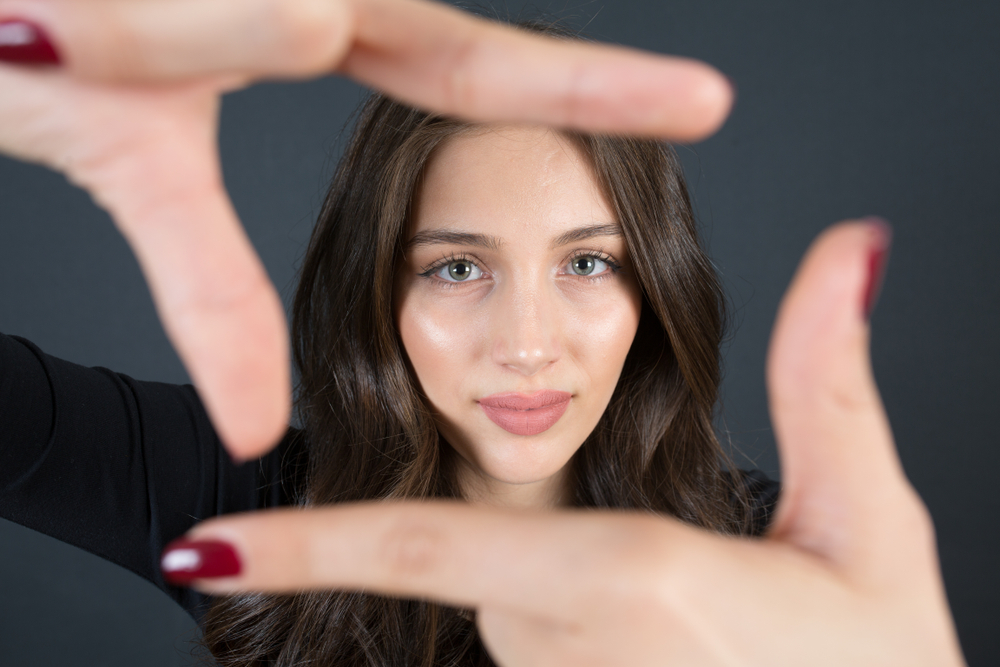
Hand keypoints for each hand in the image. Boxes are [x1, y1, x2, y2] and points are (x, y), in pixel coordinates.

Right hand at [0, 0, 732, 458]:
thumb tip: (260, 429)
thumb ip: (214, 286)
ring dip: (215, 40)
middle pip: (456, 49)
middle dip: (571, 83)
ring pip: (288, 17)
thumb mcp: (140, 168)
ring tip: (144, 61)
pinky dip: (168, 26)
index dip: (589, 91)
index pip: (481, 69)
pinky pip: (149, 16)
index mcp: (332, 25)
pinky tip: (61, 30)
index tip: (708, 105)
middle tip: (705, 104)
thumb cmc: (47, 66)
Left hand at [164, 220, 965, 665]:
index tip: (208, 548)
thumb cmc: (886, 666)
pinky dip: (595, 641)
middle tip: (686, 585)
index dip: (310, 543)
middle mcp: (573, 650)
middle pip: (497, 571)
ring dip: (588, 601)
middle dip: (557, 550)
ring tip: (702, 630)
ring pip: (526, 619)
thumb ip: (828, 381)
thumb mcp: (865, 521)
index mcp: (627, 578)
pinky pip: (552, 657)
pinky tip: (682, 654)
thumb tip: (846, 250)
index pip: (427, 546)